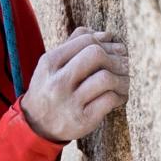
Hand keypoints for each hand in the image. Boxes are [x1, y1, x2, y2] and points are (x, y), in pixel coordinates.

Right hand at [21, 27, 128, 142]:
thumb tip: (106, 35)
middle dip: (115, 58)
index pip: (86, 40)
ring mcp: (70, 102)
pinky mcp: (83, 120)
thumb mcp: (53, 64)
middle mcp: (58, 81)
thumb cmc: (50, 88)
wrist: (36, 126)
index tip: (115, 50)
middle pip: (96, 55)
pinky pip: (110, 100)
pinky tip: (118, 97)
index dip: (106, 43)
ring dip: (122, 79)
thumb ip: (75, 44)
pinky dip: (120, 96)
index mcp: (50, 62)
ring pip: (106, 78)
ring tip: (123, 82)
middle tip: (123, 66)